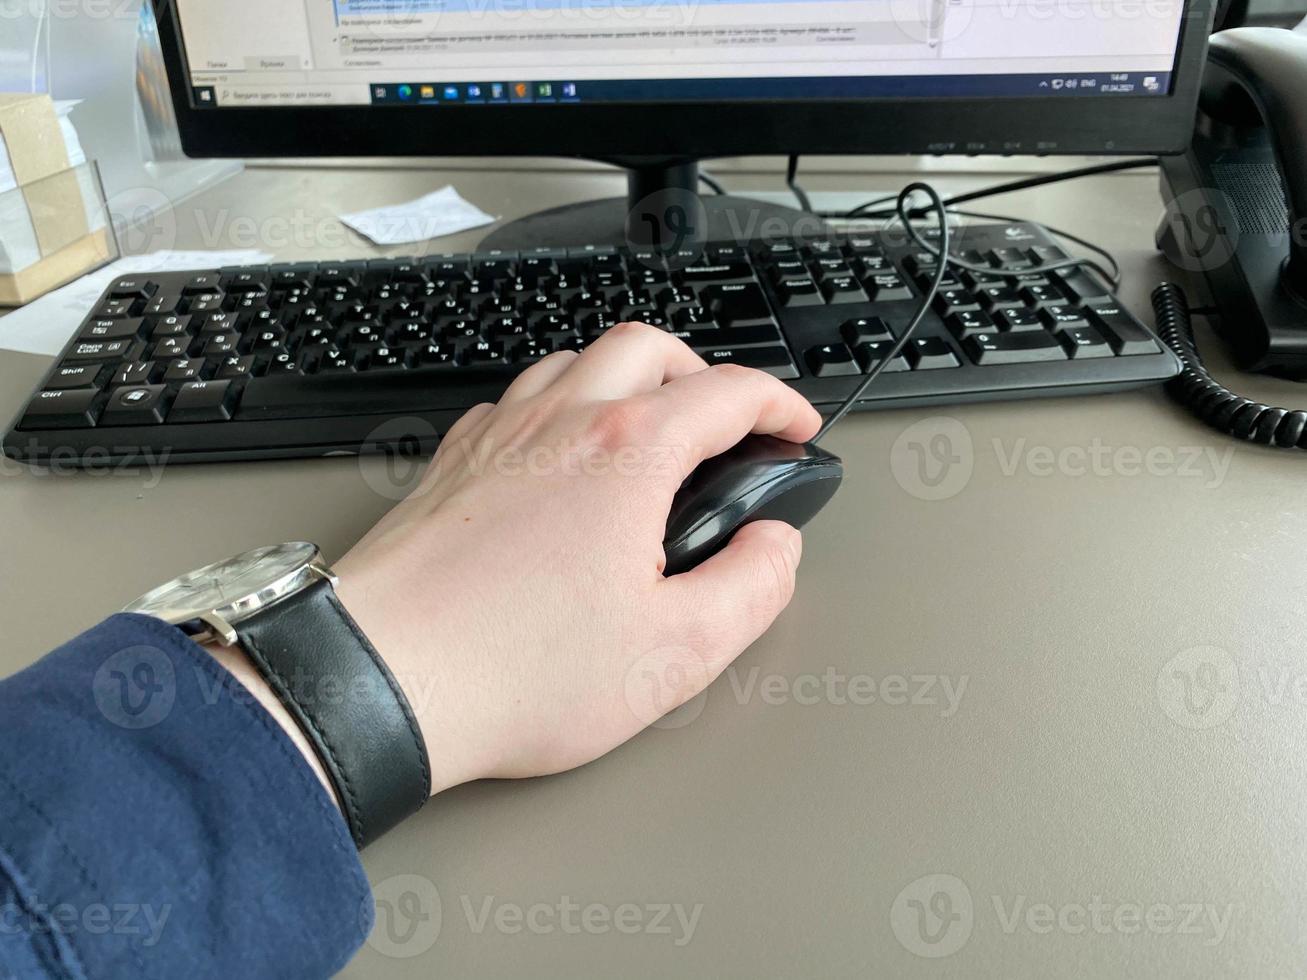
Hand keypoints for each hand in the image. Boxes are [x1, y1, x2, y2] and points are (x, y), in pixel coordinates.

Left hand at [225, 324, 821, 798]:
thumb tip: (774, 548)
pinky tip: (559, 454)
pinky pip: (515, 398)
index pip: (727, 393)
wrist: (376, 679)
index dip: (777, 405)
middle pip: (647, 347)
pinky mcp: (450, 463)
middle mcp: (559, 423)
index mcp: (626, 455)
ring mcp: (497, 435)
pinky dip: (557, 403)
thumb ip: (749, 589)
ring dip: (626, 377)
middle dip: (701, 371)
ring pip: (575, 360)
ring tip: (649, 427)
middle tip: (725, 418)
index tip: (792, 428)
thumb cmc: (510, 671)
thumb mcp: (675, 653)